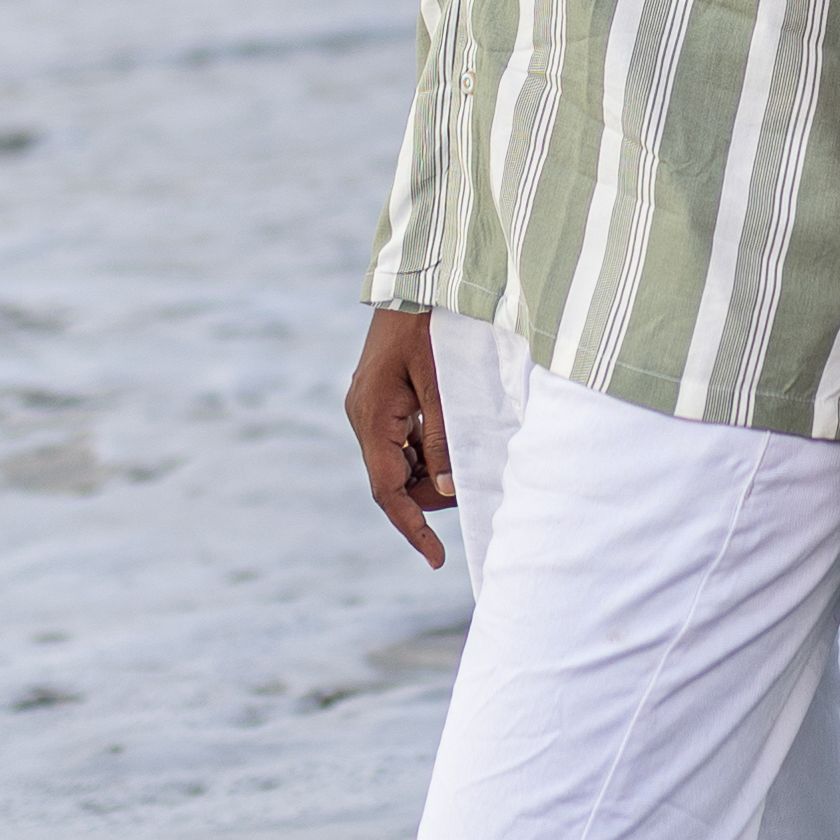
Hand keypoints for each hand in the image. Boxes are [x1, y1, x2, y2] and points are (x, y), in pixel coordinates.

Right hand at [343, 306, 455, 567]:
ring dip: (434, 471)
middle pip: (395, 482)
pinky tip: (456, 437)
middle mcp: (365, 418)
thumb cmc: (428, 325)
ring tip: (470, 454)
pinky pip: (406, 441)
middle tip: (474, 485)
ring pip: (402, 464)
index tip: (437, 559)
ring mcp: (373, 410)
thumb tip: (448, 490)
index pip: (388, 491)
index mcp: (372, 417)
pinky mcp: (384, 401)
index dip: (412, 528)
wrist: (414, 280)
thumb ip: (443, 437)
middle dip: (431, 494)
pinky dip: (430, 450)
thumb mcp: (441, 383)